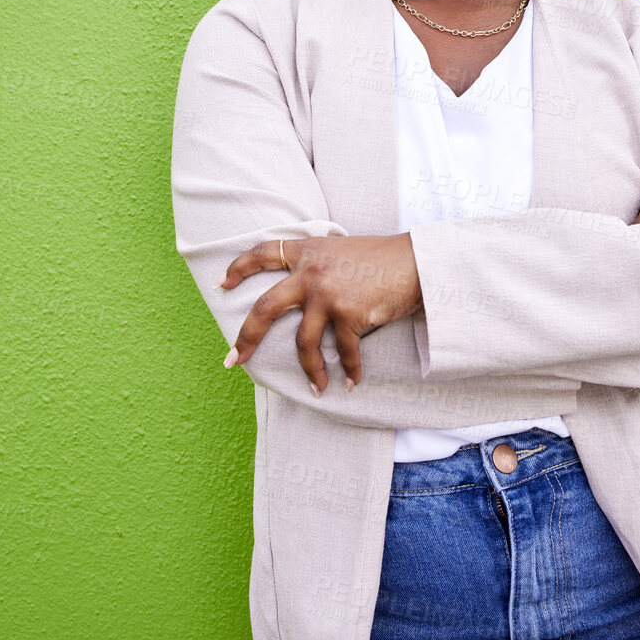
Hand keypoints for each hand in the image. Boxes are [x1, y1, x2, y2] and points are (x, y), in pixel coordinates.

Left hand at [217, 234, 422, 396]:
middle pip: (265, 308)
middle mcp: (311, 272)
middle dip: (246, 337)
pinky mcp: (348, 314)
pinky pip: (343, 352)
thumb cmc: (385, 258)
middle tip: (234, 359)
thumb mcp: (343, 251)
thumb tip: (305, 291)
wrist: (417, 261)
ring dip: (309, 370)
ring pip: (302, 343)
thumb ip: (320, 264)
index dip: (238, 268)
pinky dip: (349, 371)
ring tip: (315, 388)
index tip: (221, 283)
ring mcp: (327, 294)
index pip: (262, 253)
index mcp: (308, 252)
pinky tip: (351, 383)